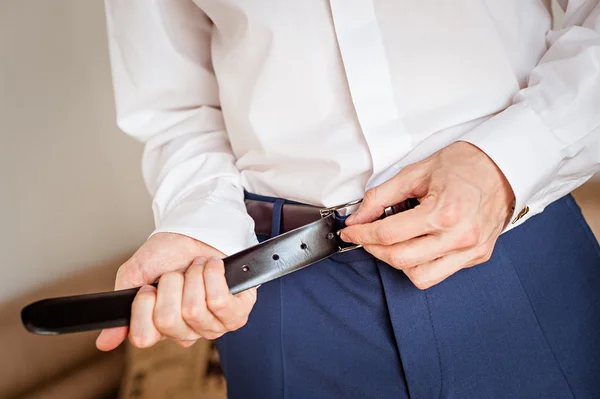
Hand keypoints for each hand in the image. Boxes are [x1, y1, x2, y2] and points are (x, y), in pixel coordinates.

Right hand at [95, 232, 256, 350]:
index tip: (149, 286)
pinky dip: (213, 275)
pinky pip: (219, 302)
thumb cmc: (169, 253)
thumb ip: (122, 309)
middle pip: (168, 320)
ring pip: (193, 309)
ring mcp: (213, 326)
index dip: (143, 306)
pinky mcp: (237, 313)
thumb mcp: (136, 275)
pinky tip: (213, 268)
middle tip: (176, 273)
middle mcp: (187, 332)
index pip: (143, 337)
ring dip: (192, 277)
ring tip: (196, 269)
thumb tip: (105, 343)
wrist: (197, 229)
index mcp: (160, 328)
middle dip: (169, 284)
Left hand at [341, 142, 514, 289]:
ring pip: (419, 276)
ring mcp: (471, 250)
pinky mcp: (478, 256)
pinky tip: (416, 246)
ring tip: (391, 243)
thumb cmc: (465, 164)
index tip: (350, 232)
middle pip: (400, 259)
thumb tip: (358, 218)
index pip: (389, 234)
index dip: (362, 235)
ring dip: (397, 262)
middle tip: (365, 237)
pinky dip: (420, 264)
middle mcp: (460, 236)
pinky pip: (440, 273)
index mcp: (443, 212)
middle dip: (374, 249)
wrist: (504, 166)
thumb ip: (381, 197)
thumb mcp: (416, 172)